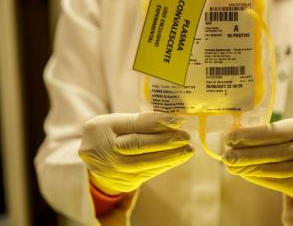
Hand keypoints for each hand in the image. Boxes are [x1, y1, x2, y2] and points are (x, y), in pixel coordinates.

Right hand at [79, 112, 193, 194]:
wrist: (94, 160)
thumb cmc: (109, 133)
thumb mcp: (117, 121)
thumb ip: (141, 121)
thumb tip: (173, 121)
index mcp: (102, 130)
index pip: (133, 126)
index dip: (157, 123)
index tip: (178, 120)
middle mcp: (106, 153)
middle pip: (139, 146)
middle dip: (167, 141)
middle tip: (186, 136)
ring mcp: (114, 171)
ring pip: (146, 163)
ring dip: (171, 156)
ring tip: (188, 149)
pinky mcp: (125, 182)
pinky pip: (149, 173)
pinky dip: (165, 165)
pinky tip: (178, 158)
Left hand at [222, 117, 292, 199]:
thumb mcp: (292, 125)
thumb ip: (269, 128)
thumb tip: (236, 131)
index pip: (274, 132)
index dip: (250, 135)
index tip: (229, 136)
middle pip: (274, 153)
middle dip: (246, 154)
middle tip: (226, 155)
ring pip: (274, 170)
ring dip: (248, 168)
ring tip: (230, 164)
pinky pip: (274, 182)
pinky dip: (256, 177)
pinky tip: (243, 172)